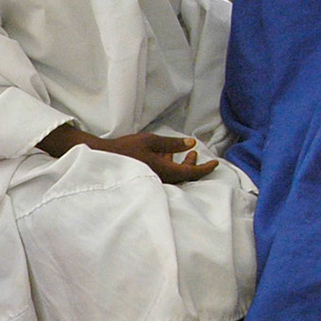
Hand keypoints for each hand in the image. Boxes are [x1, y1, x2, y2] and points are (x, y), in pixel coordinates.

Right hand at [89, 132, 218, 183]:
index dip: (206, 169)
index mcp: (165, 170)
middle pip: (185, 176)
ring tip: (185, 152)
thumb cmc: (126, 149)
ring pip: (176, 175)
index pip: (192, 173)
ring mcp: (155, 180)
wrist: (104, 159)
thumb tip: (191, 144)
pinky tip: (167, 155)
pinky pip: (166, 174)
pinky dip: (172, 165)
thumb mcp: (151, 140)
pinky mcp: (149, 178)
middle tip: (197, 154)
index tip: (215, 163)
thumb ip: (172, 143)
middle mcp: (162, 179)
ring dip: (182, 164)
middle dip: (194, 165)